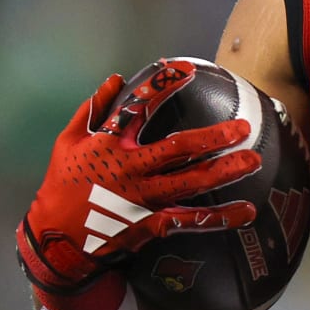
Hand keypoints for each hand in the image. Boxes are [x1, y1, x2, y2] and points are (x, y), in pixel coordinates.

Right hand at [17, 61, 260, 309]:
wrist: (55, 240)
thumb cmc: (61, 186)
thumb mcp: (67, 142)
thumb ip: (93, 109)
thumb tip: (114, 78)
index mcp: (109, 146)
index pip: (137, 108)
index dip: (162, 87)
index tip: (186, 69)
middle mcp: (131, 170)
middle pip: (178, 149)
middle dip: (213, 137)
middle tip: (243, 127)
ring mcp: (144, 199)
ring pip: (191, 182)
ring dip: (225, 172)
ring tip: (254, 161)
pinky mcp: (152, 224)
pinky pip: (191, 220)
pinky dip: (220, 217)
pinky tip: (247, 212)